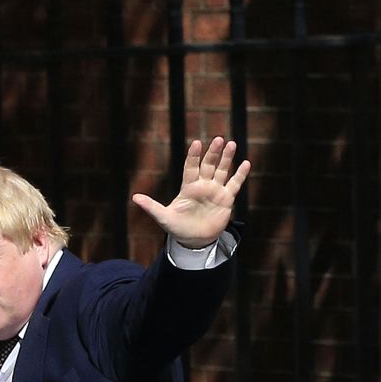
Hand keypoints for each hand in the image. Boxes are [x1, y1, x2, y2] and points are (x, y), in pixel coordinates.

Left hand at [131, 137, 249, 247]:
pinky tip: (246, 163)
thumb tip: (135, 197)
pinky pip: (234, 184)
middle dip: (213, 153)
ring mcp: (215, 191)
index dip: (194, 156)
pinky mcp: (226, 200)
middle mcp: (202, 185)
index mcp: (188, 187)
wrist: (194, 241)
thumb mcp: (163, 218)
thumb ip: (151, 207)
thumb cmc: (177, 228)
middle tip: (218, 140)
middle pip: (208, 165)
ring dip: (227, 158)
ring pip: (222, 170)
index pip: (191, 167)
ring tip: (232, 144)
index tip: (197, 144)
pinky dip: (240, 175)